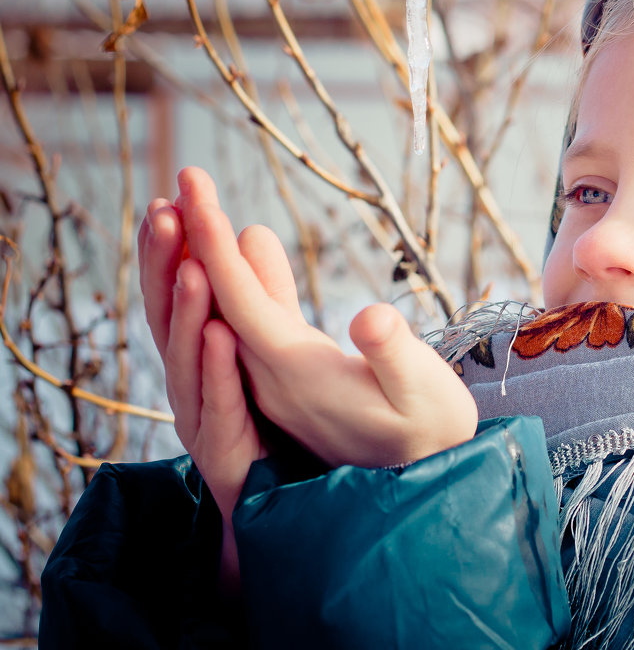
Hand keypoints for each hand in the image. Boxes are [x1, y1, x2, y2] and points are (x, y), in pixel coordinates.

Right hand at [138, 199, 264, 526]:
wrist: (278, 501)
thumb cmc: (268, 417)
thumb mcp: (270, 343)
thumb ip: (264, 290)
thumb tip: (251, 228)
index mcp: (197, 351)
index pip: (177, 290)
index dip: (170, 247)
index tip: (169, 196)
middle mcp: (189, 381)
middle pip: (169, 316)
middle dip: (166, 265)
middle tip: (165, 212)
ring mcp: (202, 417)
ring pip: (187, 359)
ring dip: (190, 310)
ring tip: (196, 265)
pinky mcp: (225, 453)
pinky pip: (220, 407)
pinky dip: (219, 371)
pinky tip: (223, 336)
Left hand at [175, 167, 477, 468]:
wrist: (427, 476)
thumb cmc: (432, 429)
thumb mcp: (423, 388)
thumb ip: (395, 353)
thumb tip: (370, 317)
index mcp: (296, 374)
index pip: (239, 300)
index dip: (213, 244)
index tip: (193, 188)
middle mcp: (273, 376)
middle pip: (219, 300)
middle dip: (199, 237)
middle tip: (186, 173)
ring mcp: (279, 378)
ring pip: (231, 310)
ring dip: (213, 255)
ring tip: (197, 201)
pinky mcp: (294, 376)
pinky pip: (254, 320)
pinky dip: (245, 278)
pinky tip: (248, 245)